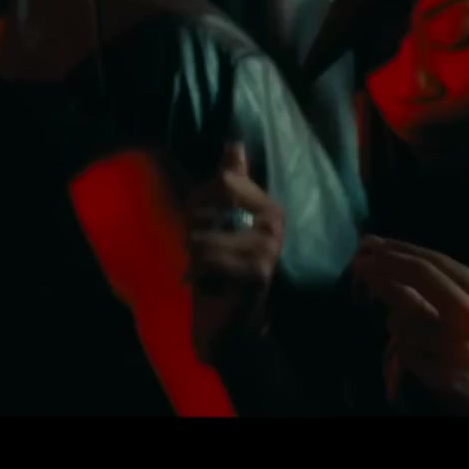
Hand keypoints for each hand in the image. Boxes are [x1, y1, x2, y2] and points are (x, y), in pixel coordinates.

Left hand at [185, 143, 284, 363]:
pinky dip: (197, 273)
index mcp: (268, 206)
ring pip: (203, 234)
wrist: (231, 325)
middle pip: (212, 203)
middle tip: (205, 255)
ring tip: (207, 270)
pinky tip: (207, 284)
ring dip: (194, 256)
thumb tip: (234, 143)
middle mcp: (274, 220)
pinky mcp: (257, 271)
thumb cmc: (222, 271)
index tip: (203, 227)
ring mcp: (268, 245)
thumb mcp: (222, 222)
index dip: (200, 201)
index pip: (223, 180)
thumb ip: (231, 184)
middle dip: (194, 229)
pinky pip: (207, 259)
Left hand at [354, 237, 468, 416]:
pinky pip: (405, 353)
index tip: (373, 244)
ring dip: (393, 322)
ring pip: (407, 316)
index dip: (402, 250)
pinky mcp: (450, 375)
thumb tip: (397, 262)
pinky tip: (404, 361)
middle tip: (358, 262)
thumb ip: (453, 292)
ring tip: (394, 328)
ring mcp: (466, 345)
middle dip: (386, 266)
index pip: (440, 262)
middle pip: (423, 277)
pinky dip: (398, 355)